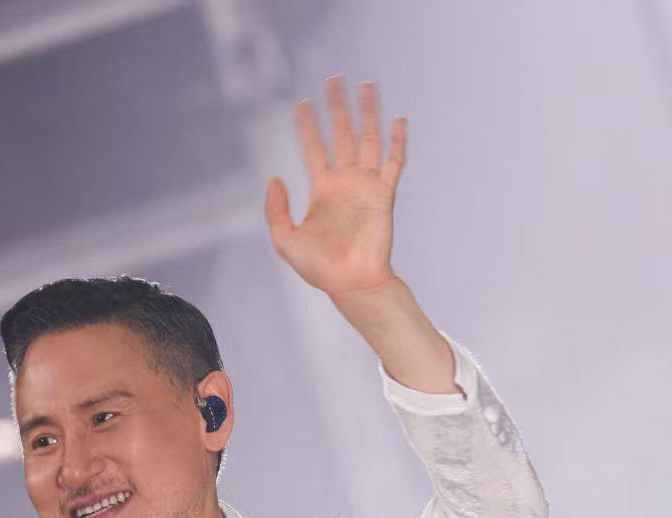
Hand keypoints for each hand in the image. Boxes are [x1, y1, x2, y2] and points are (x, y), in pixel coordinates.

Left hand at [264, 76, 405, 300]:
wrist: (351, 283)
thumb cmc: (318, 268)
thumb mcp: (285, 240)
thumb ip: (276, 210)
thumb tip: (273, 179)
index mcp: (322, 190)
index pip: (313, 148)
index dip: (307, 126)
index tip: (302, 104)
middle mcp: (345, 182)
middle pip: (342, 135)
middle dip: (338, 108)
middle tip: (335, 80)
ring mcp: (366, 186)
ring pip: (369, 140)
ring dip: (368, 114)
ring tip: (367, 86)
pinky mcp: (385, 195)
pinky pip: (393, 162)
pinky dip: (397, 141)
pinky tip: (397, 120)